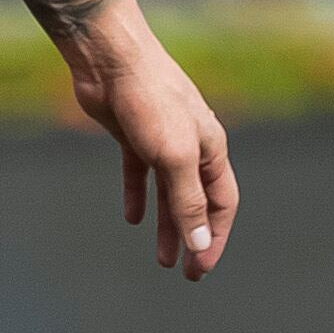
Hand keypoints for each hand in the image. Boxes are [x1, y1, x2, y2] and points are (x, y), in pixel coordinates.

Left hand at [60, 0, 235, 279]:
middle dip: (192, 238)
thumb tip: (200, 243)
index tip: (201, 267)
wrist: (111, 59)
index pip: (222, 204)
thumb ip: (187, 201)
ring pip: (167, 192)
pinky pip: (139, 173)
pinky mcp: (132, 134)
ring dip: (165, 225)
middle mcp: (191, 146)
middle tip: (184, 273)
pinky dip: (138, 195)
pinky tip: (132, 219)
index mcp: (211, 150)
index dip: (215, 237)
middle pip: (196, 202)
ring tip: (160, 258)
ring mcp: (161, 140)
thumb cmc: (150, 101)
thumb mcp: (174, 157)